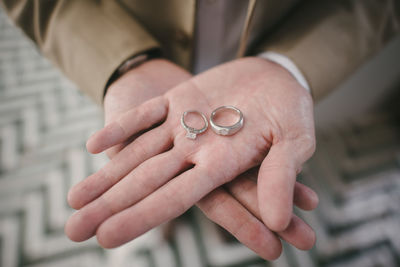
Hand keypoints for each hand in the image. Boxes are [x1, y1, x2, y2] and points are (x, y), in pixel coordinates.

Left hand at [66, 57, 316, 258]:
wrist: (277, 74)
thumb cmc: (291, 109)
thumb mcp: (294, 140)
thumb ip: (282, 176)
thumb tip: (276, 220)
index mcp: (222, 165)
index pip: (178, 198)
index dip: (144, 216)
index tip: (108, 239)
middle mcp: (195, 152)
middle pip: (147, 183)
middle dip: (111, 206)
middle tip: (73, 232)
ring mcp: (183, 126)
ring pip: (138, 153)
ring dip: (106, 174)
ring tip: (73, 199)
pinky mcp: (178, 99)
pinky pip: (144, 115)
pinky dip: (121, 127)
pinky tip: (94, 145)